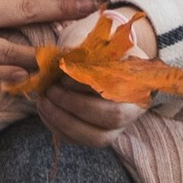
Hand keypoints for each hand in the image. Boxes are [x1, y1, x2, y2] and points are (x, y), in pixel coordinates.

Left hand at [40, 2, 159, 147]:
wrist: (100, 56)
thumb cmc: (98, 47)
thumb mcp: (94, 42)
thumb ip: (83, 52)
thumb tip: (64, 67)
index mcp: (138, 82)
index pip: (121, 89)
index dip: (90, 87)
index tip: (64, 77)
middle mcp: (133, 109)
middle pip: (112, 118)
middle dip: (76, 106)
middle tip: (51, 90)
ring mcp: (117, 127)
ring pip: (96, 137)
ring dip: (65, 121)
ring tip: (43, 101)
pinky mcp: (97, 135)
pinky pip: (79, 140)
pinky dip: (58, 128)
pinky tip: (44, 110)